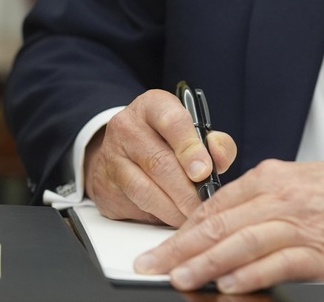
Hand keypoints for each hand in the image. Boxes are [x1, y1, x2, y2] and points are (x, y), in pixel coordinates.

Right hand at [84, 89, 236, 226]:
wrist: (124, 148)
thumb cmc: (168, 139)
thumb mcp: (194, 130)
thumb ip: (216, 143)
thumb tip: (220, 159)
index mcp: (153, 106)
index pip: (172, 122)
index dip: (190, 149)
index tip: (204, 172)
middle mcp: (127, 127)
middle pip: (158, 162)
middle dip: (186, 190)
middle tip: (204, 205)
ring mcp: (112, 156)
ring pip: (143, 189)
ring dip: (172, 209)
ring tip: (192, 216)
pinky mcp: (104, 185)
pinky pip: (133, 205)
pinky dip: (156, 215)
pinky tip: (172, 217)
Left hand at [134, 155, 323, 292]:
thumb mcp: (303, 182)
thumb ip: (265, 200)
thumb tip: (221, 225)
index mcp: (276, 177)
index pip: (217, 204)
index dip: (183, 229)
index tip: (160, 248)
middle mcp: (287, 197)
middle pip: (222, 223)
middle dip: (181, 247)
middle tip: (152, 265)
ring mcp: (307, 225)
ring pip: (245, 242)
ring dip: (208, 262)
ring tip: (180, 278)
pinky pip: (281, 263)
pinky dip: (253, 274)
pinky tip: (231, 284)